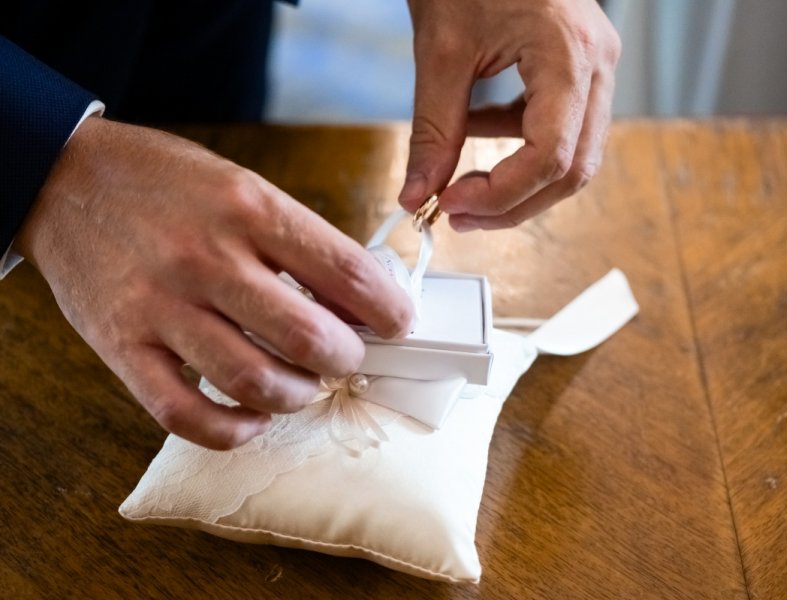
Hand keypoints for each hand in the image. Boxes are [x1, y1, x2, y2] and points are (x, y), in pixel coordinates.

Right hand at [15, 117, 412, 449]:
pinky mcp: (123, 349)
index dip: (388, 308)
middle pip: (309, 337)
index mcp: (247, 209)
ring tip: (305, 384)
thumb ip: (298, 240)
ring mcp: (161, 308)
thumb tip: (359, 297)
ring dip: (299, 395)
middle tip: (350, 357)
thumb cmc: (165, 184)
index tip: (399, 324)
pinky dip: (234, 429)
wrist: (62, 179)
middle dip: (348, 359)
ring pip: (256, 382)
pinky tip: (254, 415)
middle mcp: (207, 259)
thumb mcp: (241, 186)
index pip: (344, 270)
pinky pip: (186, 415)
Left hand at [399, 0, 620, 230]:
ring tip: (463, 185)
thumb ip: (432, 130)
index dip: (503, 196)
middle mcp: (597, 65)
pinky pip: (561, 128)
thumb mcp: (440, 50)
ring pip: (573, 156)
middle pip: (573, 169)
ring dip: (519, 181)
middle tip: (459, 214)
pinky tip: (479, 133)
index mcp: (570, 55)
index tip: (452, 206)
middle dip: (514, 203)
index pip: (551, 156)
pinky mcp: (578, 69)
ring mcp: (594, 67)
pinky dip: (520, 146)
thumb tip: (417, 194)